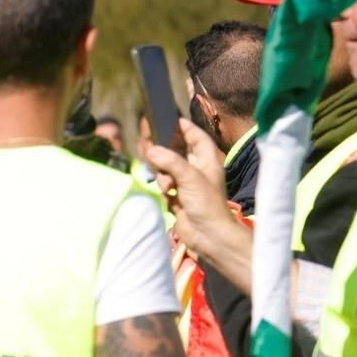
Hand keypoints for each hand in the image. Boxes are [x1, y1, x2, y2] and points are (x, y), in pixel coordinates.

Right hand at [145, 121, 239, 257]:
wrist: (208, 235)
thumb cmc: (206, 204)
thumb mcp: (189, 177)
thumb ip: (169, 161)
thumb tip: (150, 149)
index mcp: (207, 160)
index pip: (196, 136)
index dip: (185, 127)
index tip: (169, 120)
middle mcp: (197, 169)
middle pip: (177, 151)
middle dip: (164, 152)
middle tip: (148, 148)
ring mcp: (187, 183)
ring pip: (166, 168)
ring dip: (162, 174)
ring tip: (166, 186)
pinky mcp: (178, 196)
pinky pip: (164, 183)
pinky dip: (162, 187)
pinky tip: (166, 195)